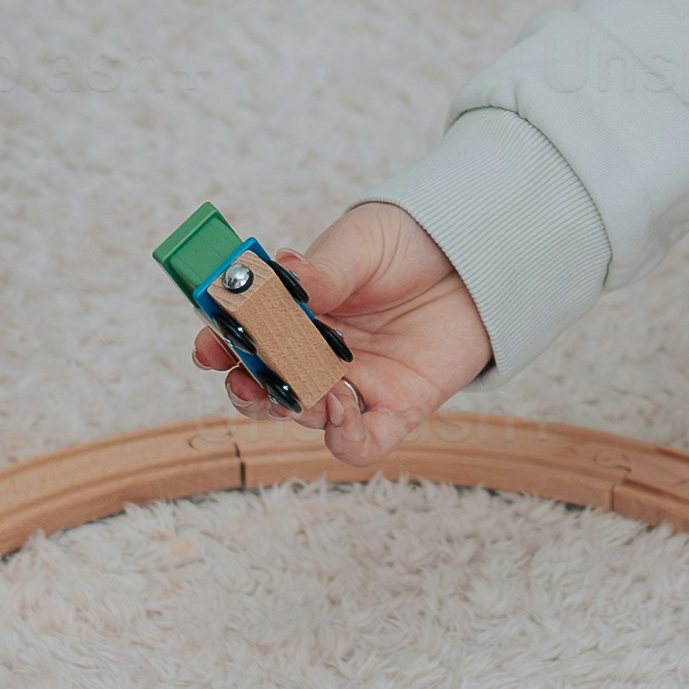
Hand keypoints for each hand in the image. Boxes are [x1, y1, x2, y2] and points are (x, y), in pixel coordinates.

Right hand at [187, 196, 492, 472]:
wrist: (480, 256)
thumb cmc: (411, 246)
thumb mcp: (362, 244)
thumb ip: (323, 270)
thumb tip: (283, 279)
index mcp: (296, 311)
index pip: (244, 336)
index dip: (219, 345)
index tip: (208, 345)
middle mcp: (317, 353)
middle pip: (264, 386)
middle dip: (246, 387)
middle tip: (245, 377)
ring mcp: (354, 384)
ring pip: (302, 416)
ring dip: (293, 406)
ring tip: (310, 383)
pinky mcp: (396, 408)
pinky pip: (359, 444)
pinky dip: (342, 438)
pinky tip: (340, 410)